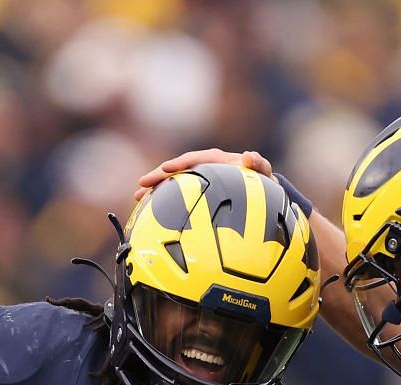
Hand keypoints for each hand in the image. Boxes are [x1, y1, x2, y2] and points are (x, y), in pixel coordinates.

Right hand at [134, 149, 273, 202]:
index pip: (194, 159)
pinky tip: (149, 211)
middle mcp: (203, 167)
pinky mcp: (195, 191)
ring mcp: (198, 179)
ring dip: (155, 188)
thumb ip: (258, 163)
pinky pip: (176, 193)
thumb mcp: (262, 171)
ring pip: (173, 181)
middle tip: (141, 184)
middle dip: (158, 175)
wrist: (258, 187)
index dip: (180, 164)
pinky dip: (163, 200)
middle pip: (177, 169)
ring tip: (138, 197)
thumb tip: (249, 157)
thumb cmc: (260, 179)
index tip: (166, 169)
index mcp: (216, 160)